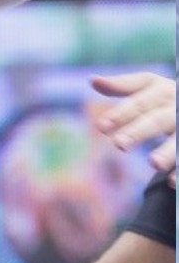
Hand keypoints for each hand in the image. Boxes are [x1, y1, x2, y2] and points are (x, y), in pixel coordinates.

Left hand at [90, 72, 175, 186]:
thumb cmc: (166, 96)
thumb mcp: (148, 85)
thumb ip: (122, 85)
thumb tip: (93, 80)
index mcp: (162, 91)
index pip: (138, 103)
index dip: (120, 114)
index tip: (101, 127)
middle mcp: (176, 109)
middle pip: (157, 121)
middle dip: (139, 132)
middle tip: (119, 144)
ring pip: (178, 141)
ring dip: (168, 153)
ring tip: (153, 164)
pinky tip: (171, 182)